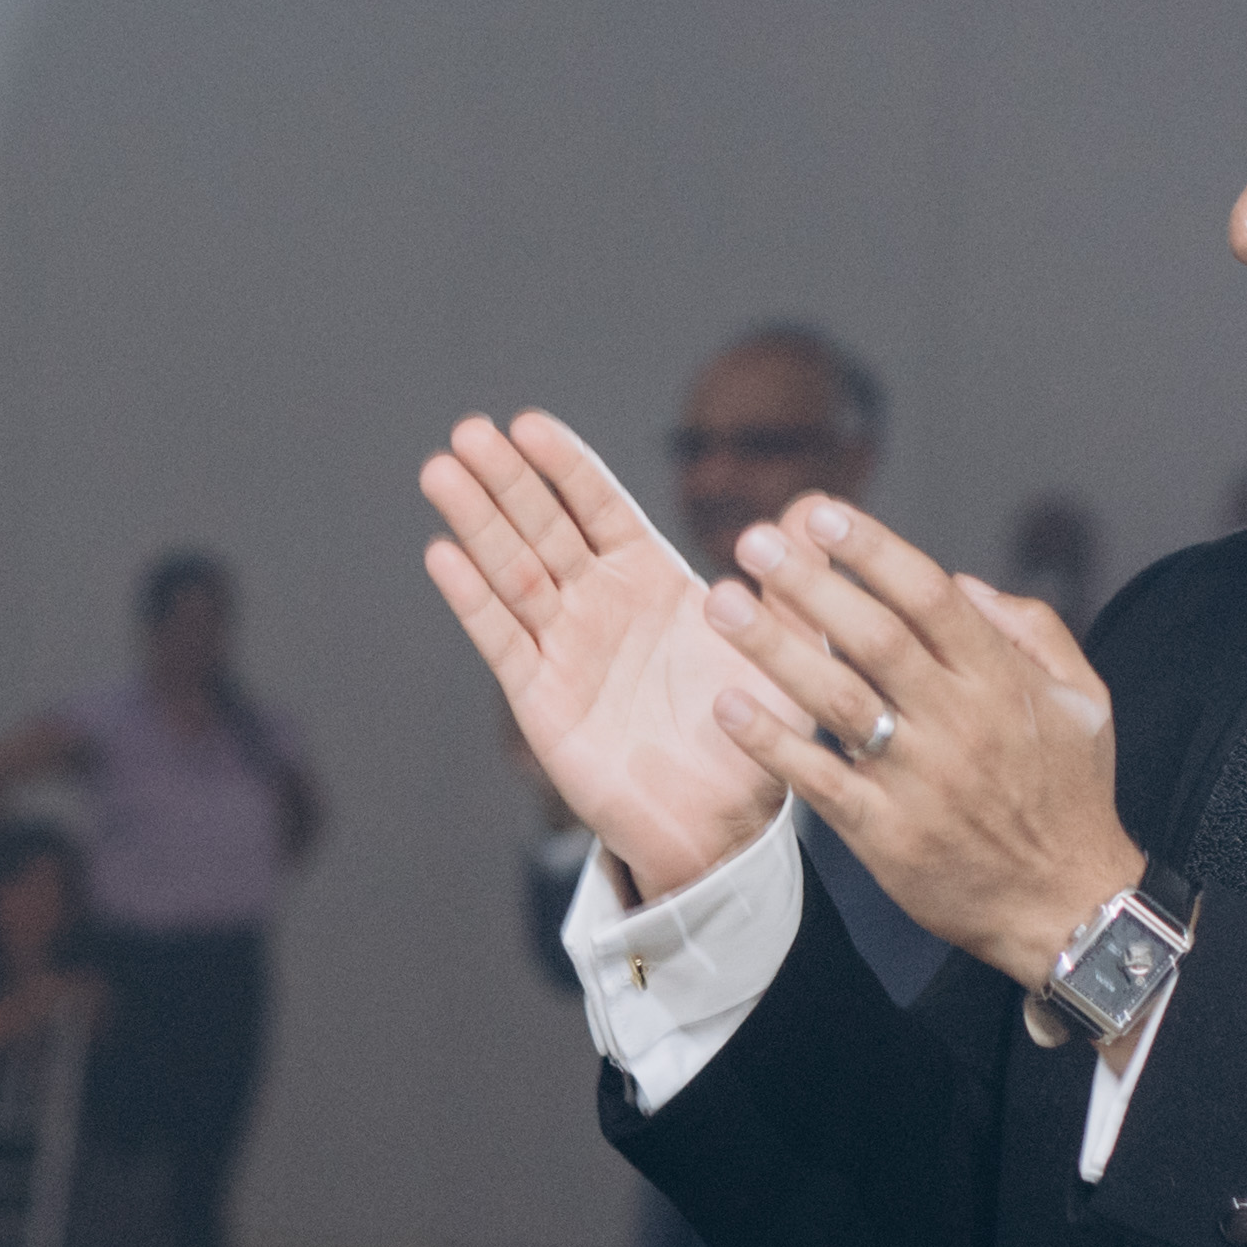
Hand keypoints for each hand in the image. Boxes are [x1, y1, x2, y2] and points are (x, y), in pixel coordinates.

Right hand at [418, 411, 788, 898]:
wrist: (723, 823)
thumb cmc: (756, 735)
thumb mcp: (789, 651)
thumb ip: (793, 585)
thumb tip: (806, 510)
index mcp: (653, 582)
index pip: (601, 510)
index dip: (566, 467)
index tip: (529, 423)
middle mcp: (600, 606)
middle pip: (544, 528)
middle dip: (506, 480)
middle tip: (468, 431)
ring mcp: (564, 649)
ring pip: (512, 572)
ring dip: (476, 522)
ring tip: (440, 470)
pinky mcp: (541, 699)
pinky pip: (502, 640)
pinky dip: (472, 599)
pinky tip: (443, 555)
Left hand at [702, 498, 1143, 988]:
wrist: (1066, 906)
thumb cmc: (1069, 795)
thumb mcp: (1084, 699)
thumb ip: (1031, 629)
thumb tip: (961, 582)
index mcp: (1003, 681)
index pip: (930, 597)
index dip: (874, 550)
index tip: (822, 514)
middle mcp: (958, 722)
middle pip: (873, 637)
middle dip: (810, 584)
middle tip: (753, 541)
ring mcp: (918, 780)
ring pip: (837, 700)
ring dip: (775, 648)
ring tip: (723, 603)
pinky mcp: (885, 834)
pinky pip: (819, 781)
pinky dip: (772, 743)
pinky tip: (728, 705)